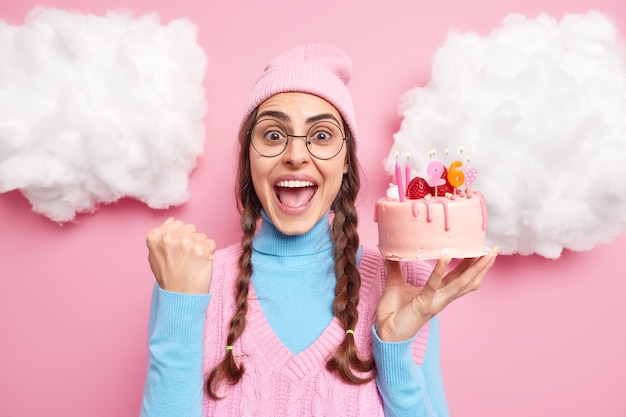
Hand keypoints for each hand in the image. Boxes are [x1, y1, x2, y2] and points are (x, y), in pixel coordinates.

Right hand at [146, 217, 215, 293]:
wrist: (180, 296)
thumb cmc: (169, 277)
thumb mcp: (155, 255)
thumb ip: (162, 236)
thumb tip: (172, 220)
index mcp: (155, 236)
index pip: (177, 224)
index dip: (180, 238)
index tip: (177, 252)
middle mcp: (170, 237)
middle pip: (191, 228)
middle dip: (191, 241)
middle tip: (185, 259)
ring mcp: (186, 242)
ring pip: (202, 236)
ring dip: (200, 247)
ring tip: (192, 263)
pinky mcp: (201, 249)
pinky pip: (211, 243)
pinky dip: (209, 253)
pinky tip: (200, 264)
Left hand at [376, 247, 498, 341]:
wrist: (385, 333)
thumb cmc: (392, 312)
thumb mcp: (395, 284)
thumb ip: (395, 267)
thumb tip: (390, 251)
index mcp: (438, 293)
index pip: (460, 276)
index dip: (472, 263)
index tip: (481, 248)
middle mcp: (442, 298)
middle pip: (469, 280)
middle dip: (483, 266)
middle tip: (494, 250)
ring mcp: (435, 302)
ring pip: (461, 284)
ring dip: (474, 269)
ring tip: (483, 253)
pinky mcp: (424, 305)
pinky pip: (434, 286)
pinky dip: (439, 271)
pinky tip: (445, 257)